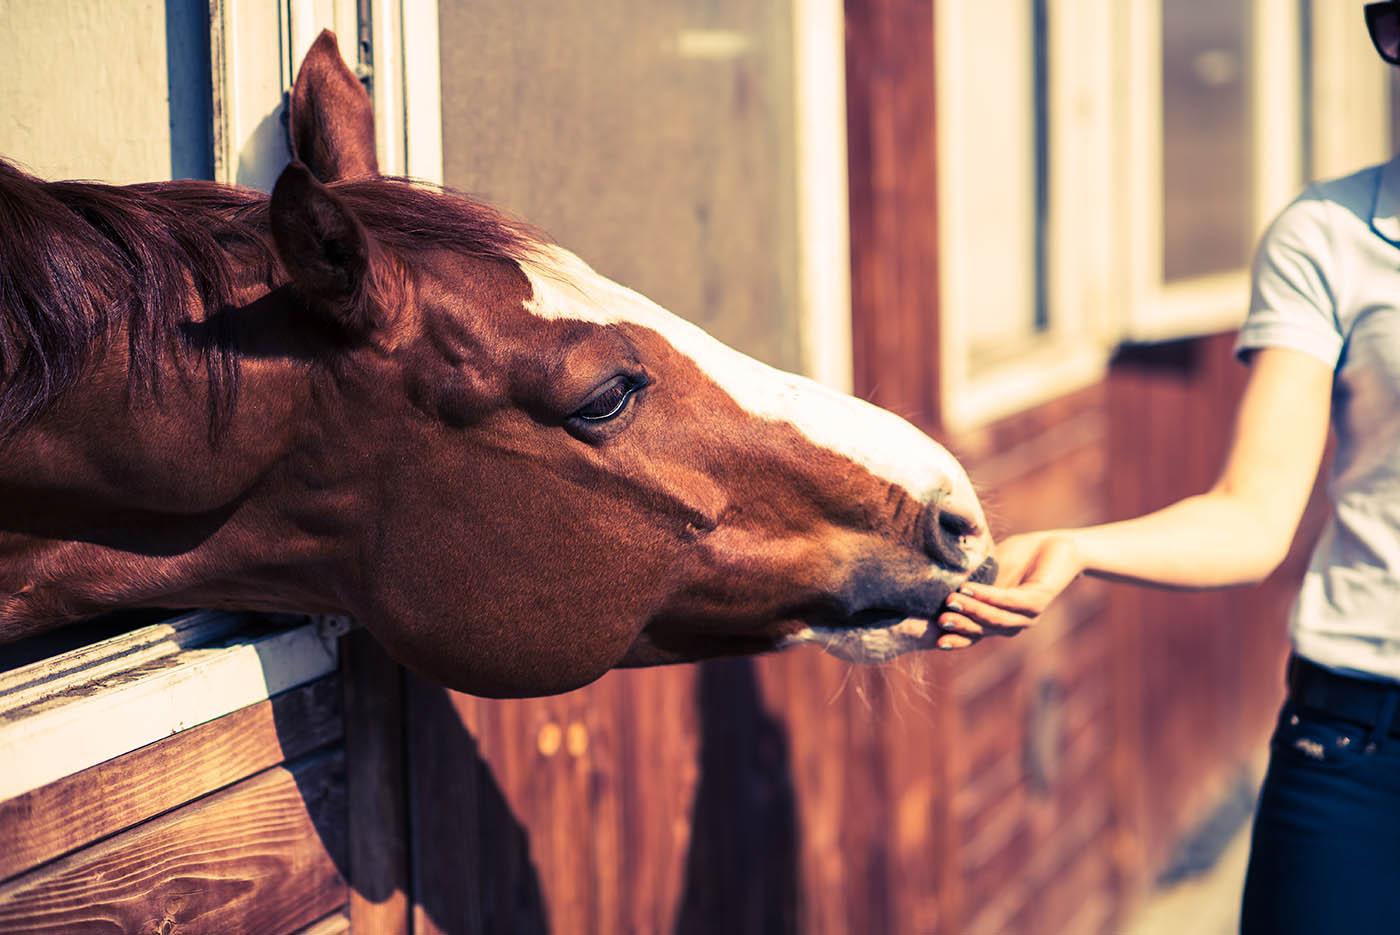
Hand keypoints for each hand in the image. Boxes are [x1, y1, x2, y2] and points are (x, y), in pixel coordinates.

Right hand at [935, 531, 1084, 648]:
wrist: (1057, 548)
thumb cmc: (1020, 558)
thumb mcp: (986, 572)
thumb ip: (966, 581)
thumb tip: (931, 579)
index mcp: (996, 619)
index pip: (972, 634)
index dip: (953, 638)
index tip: (931, 638)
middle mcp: (1010, 623)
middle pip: (981, 630)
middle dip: (959, 626)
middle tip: (937, 619)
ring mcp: (1025, 615)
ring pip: (994, 619)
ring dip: (971, 611)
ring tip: (949, 600)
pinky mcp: (1037, 600)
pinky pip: (1009, 601)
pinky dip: (989, 596)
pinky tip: (971, 589)